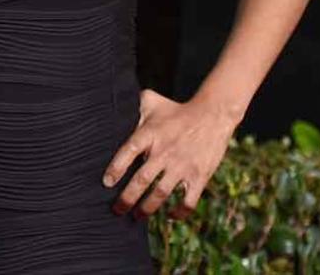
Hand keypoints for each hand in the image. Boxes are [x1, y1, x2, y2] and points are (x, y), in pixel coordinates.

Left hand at [103, 89, 239, 219]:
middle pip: (141, 179)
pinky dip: (179, 212)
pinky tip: (170, 216)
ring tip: (138, 217)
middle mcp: (164, 151)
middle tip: (117, 210)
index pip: (128, 151)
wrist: (212, 115)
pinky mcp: (199, 176)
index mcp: (150, 134)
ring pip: (161, 193)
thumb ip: (133, 106)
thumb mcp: (152, 101)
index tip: (106, 183)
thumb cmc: (177, 109)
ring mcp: (182, 165)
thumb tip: (114, 106)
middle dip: (127, 198)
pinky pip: (188, 201)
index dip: (116, 168)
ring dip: (148, 208)